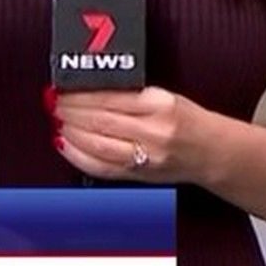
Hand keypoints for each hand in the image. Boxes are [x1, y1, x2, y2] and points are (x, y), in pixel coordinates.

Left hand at [49, 84, 215, 184]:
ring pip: (98, 145)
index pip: (111, 97)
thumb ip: (131, 95)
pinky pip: (103, 168)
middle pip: (101, 121)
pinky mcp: (140, 175)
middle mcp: (154, 131)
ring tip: (57, 121)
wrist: (213, 152)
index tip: (64, 89)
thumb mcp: (166, 96)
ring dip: (71, 133)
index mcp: (160, 104)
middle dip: (70, 111)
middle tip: (52, 103)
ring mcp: (147, 157)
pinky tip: (66, 146)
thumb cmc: (189, 122)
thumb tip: (89, 91)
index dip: (81, 95)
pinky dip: (79, 157)